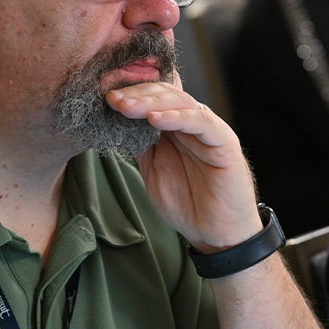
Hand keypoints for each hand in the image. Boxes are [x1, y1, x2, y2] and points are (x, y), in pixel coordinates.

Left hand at [106, 79, 260, 253]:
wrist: (215, 234)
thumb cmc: (188, 204)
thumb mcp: (152, 171)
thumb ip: (141, 145)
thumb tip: (118, 123)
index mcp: (178, 129)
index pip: (155, 99)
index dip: (131, 94)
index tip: (104, 97)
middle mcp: (195, 125)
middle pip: (167, 95)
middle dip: (136, 94)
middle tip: (111, 98)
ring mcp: (211, 132)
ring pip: (182, 103)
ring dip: (150, 102)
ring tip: (125, 106)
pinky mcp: (225, 143)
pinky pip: (201, 122)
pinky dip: (177, 117)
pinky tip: (154, 119)